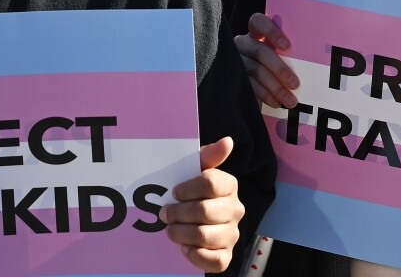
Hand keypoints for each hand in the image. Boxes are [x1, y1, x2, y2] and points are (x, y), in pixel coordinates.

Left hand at [161, 137, 242, 272]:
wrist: (193, 223)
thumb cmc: (192, 193)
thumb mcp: (195, 171)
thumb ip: (208, 156)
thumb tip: (227, 141)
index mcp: (229, 186)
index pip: (210, 183)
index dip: (187, 188)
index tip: (175, 192)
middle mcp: (235, 209)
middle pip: (204, 211)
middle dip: (177, 213)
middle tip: (164, 213)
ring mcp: (232, 234)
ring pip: (204, 236)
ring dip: (180, 233)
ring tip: (170, 229)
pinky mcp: (226, 256)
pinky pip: (212, 260)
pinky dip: (193, 254)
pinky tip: (184, 247)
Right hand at [233, 13, 298, 108]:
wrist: (260, 86)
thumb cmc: (276, 66)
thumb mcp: (281, 56)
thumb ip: (289, 53)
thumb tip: (313, 60)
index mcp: (255, 33)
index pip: (258, 22)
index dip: (271, 31)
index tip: (287, 46)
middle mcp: (243, 44)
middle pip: (260, 51)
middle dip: (280, 68)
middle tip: (295, 84)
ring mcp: (236, 61)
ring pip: (255, 71)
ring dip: (275, 87)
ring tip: (290, 100)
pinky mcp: (234, 78)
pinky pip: (250, 86)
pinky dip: (265, 95)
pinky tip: (276, 103)